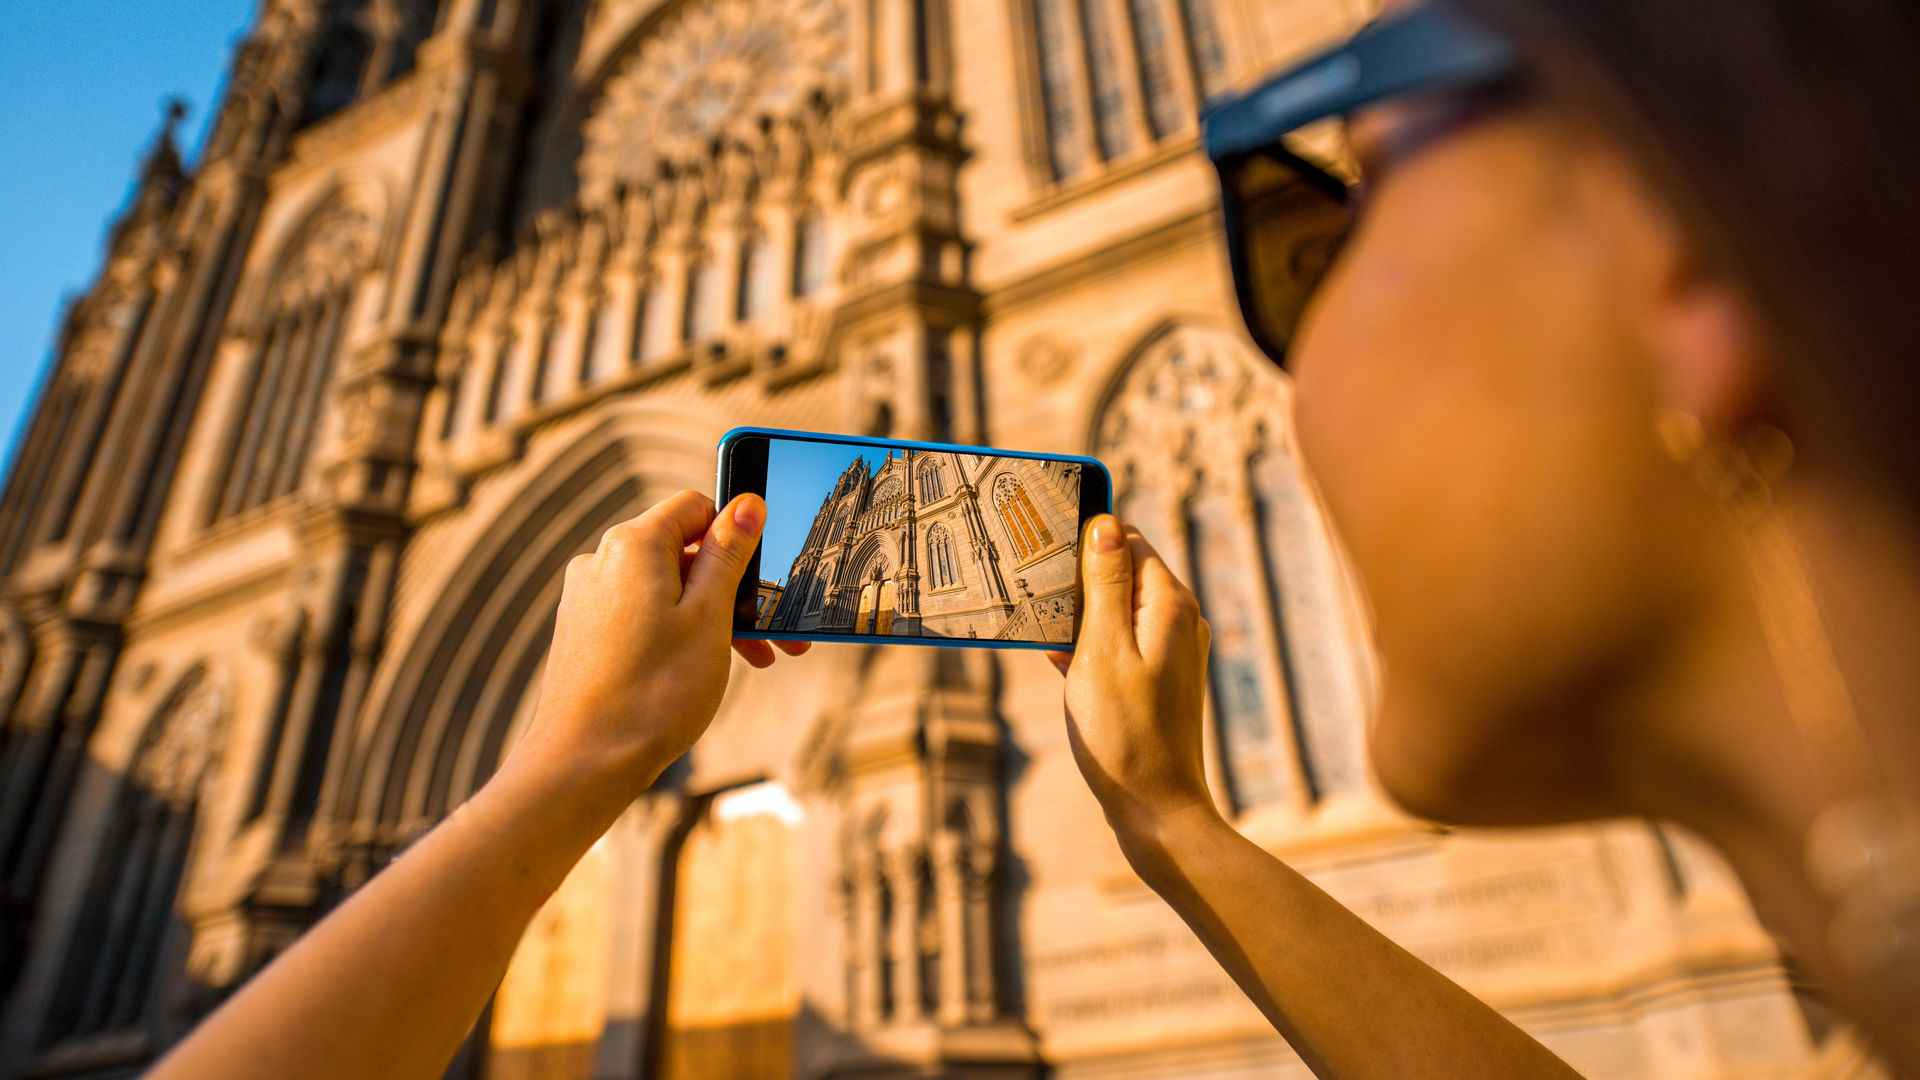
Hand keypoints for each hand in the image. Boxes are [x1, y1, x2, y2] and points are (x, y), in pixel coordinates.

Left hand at [514, 491, 800, 806]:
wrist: (583, 764)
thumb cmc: (653, 693)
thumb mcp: (710, 617)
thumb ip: (728, 555)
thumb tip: (746, 505)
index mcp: (633, 545)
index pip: (694, 507)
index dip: (736, 535)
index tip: (765, 575)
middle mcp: (602, 562)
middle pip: (682, 552)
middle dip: (732, 588)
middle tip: (773, 633)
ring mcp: (588, 599)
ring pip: (664, 589)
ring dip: (710, 616)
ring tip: (749, 660)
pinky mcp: (583, 633)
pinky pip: (640, 615)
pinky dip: (676, 632)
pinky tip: (700, 670)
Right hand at [1048, 515, 1219, 848]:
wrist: (1157, 809)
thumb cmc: (1125, 733)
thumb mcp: (1101, 650)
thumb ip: (1104, 585)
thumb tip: (1106, 525)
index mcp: (1171, 604)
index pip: (1127, 540)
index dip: (1086, 545)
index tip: (1047, 560)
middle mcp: (1181, 621)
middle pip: (1123, 573)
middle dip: (1080, 584)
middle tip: (1041, 605)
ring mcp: (1174, 651)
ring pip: (1118, 610)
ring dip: (1081, 619)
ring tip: (1049, 641)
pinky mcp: (1161, 678)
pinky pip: (1121, 643)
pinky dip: (1092, 647)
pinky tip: (1064, 667)